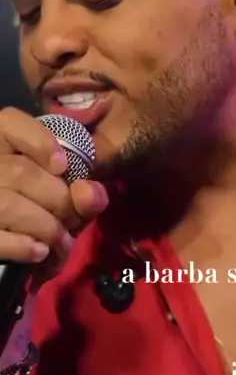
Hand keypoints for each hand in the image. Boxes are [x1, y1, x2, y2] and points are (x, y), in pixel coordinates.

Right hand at [0, 107, 108, 264]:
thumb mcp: (67, 199)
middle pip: (20, 172)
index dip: (40, 142)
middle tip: (72, 221)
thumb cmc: (43, 215)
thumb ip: (86, 195)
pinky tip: (39, 252)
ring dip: (45, 227)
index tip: (63, 167)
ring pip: (7, 205)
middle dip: (58, 200)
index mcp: (1, 143)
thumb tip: (88, 193)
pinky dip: (21, 247)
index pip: (9, 122)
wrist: (14, 251)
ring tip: (60, 242)